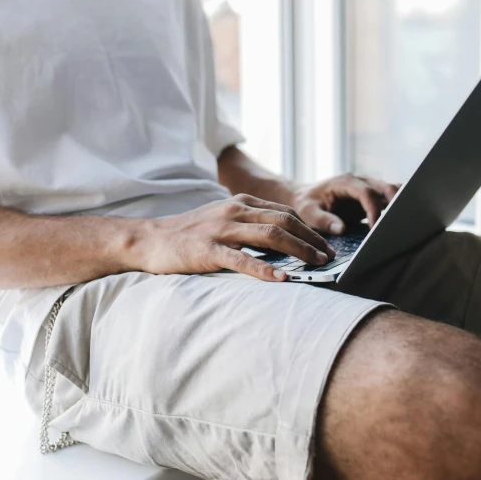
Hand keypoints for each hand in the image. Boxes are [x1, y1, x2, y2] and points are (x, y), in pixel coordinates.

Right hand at [135, 194, 335, 281]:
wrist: (150, 239)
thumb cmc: (189, 234)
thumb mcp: (223, 220)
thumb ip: (249, 224)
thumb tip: (283, 241)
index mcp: (240, 203)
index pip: (285, 212)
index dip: (310, 228)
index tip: (326, 244)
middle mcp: (234, 211)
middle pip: (284, 221)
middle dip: (311, 239)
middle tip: (330, 256)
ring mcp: (222, 229)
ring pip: (270, 235)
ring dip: (298, 250)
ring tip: (317, 265)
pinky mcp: (208, 249)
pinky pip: (242, 259)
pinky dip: (265, 269)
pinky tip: (282, 278)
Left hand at [291, 174, 400, 234]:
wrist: (304, 197)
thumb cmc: (306, 204)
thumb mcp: (309, 213)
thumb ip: (324, 220)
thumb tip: (341, 229)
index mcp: (345, 182)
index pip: (367, 193)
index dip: (374, 210)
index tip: (375, 228)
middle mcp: (360, 181)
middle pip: (386, 188)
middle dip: (396, 204)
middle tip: (398, 225)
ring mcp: (368, 187)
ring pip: (393, 190)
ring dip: (400, 204)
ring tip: (403, 224)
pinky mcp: (372, 196)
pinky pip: (390, 199)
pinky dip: (397, 208)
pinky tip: (399, 223)